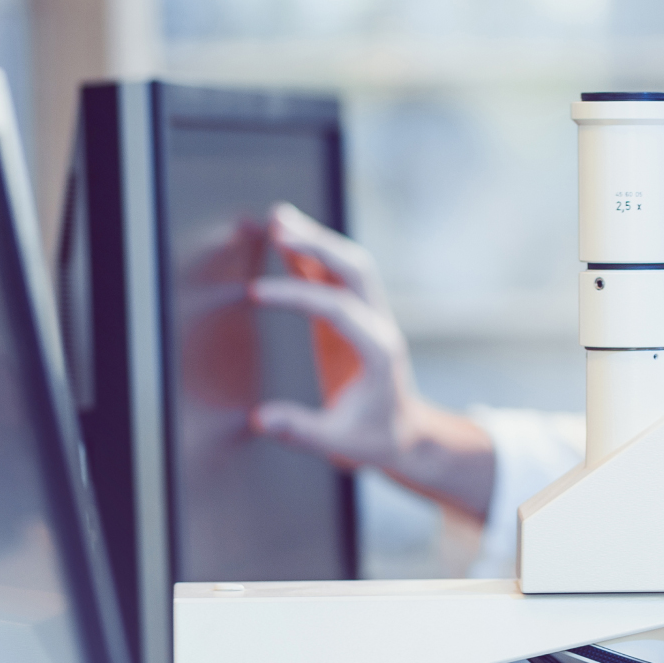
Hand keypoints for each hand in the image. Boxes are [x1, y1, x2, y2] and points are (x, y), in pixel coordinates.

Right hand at [249, 203, 493, 519]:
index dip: (297, 296)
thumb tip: (261, 420)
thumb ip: (302, 431)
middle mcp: (379, 326)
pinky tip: (286, 238)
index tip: (256, 293)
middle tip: (278, 226)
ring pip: (350, 265)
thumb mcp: (340, 444)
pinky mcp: (358, 316)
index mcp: (379, 352)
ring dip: (317, 239)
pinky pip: (338, 277)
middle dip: (318, 245)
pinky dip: (313, 254)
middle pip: (355, 270)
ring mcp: (371, 317)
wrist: (407, 434)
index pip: (338, 310)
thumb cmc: (376, 437)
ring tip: (279, 218)